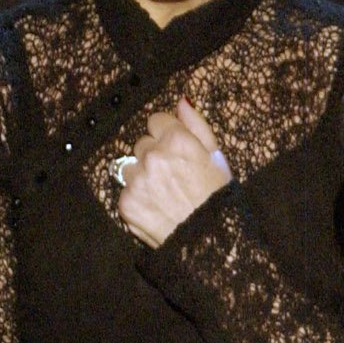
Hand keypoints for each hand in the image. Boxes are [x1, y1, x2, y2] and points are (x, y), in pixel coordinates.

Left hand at [117, 99, 230, 247]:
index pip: (156, 120)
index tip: (176, 150)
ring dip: (143, 175)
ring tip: (165, 193)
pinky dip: (138, 197)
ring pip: (131, 166)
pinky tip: (157, 207)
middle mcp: (154, 156)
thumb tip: (181, 101)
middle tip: (174, 176)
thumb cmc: (218, 198)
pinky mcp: (126, 202)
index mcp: (178, 140)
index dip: (167, 135)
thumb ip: (196, 125)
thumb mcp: (216, 156)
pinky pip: (126, 190)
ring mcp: (137, 180)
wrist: (208, 242)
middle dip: (155, 155)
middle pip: (142, 143)